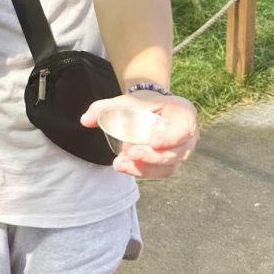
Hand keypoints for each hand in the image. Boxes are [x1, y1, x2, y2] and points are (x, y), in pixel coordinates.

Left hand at [81, 92, 198, 178]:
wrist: (152, 109)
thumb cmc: (143, 103)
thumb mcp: (126, 100)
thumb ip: (105, 108)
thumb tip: (85, 120)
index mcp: (184, 114)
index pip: (183, 129)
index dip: (170, 138)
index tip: (153, 142)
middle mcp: (189, 136)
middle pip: (176, 153)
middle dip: (153, 157)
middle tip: (131, 153)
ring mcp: (182, 152)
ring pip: (168, 167)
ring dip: (146, 168)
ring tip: (121, 164)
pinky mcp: (171, 163)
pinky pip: (160, 173)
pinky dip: (143, 172)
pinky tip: (124, 167)